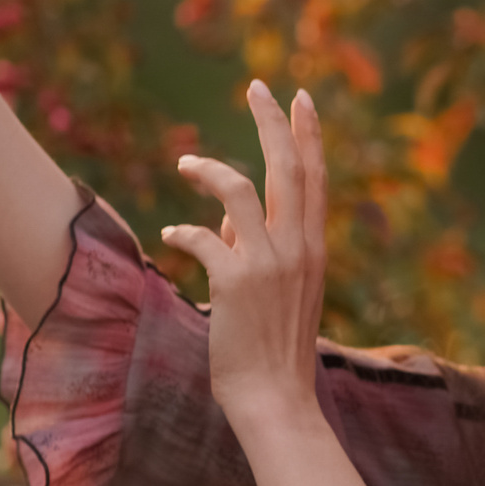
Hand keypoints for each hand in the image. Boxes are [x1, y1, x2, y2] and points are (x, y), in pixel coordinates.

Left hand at [158, 81, 329, 411]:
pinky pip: (203, 237)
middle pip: (287, 168)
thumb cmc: (275, 352)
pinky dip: (183, 232)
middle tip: (258, 86)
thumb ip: (261, 249)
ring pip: (240, 191)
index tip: (301, 98)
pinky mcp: (235, 281)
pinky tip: (169, 237)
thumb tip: (227, 217)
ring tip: (184, 162)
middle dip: (272, 122)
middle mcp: (299, 249)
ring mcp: (269, 263)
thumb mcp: (281, 293)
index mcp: (314, 250)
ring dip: (209, 169)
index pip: (316, 179)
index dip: (308, 135)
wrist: (276, 400)